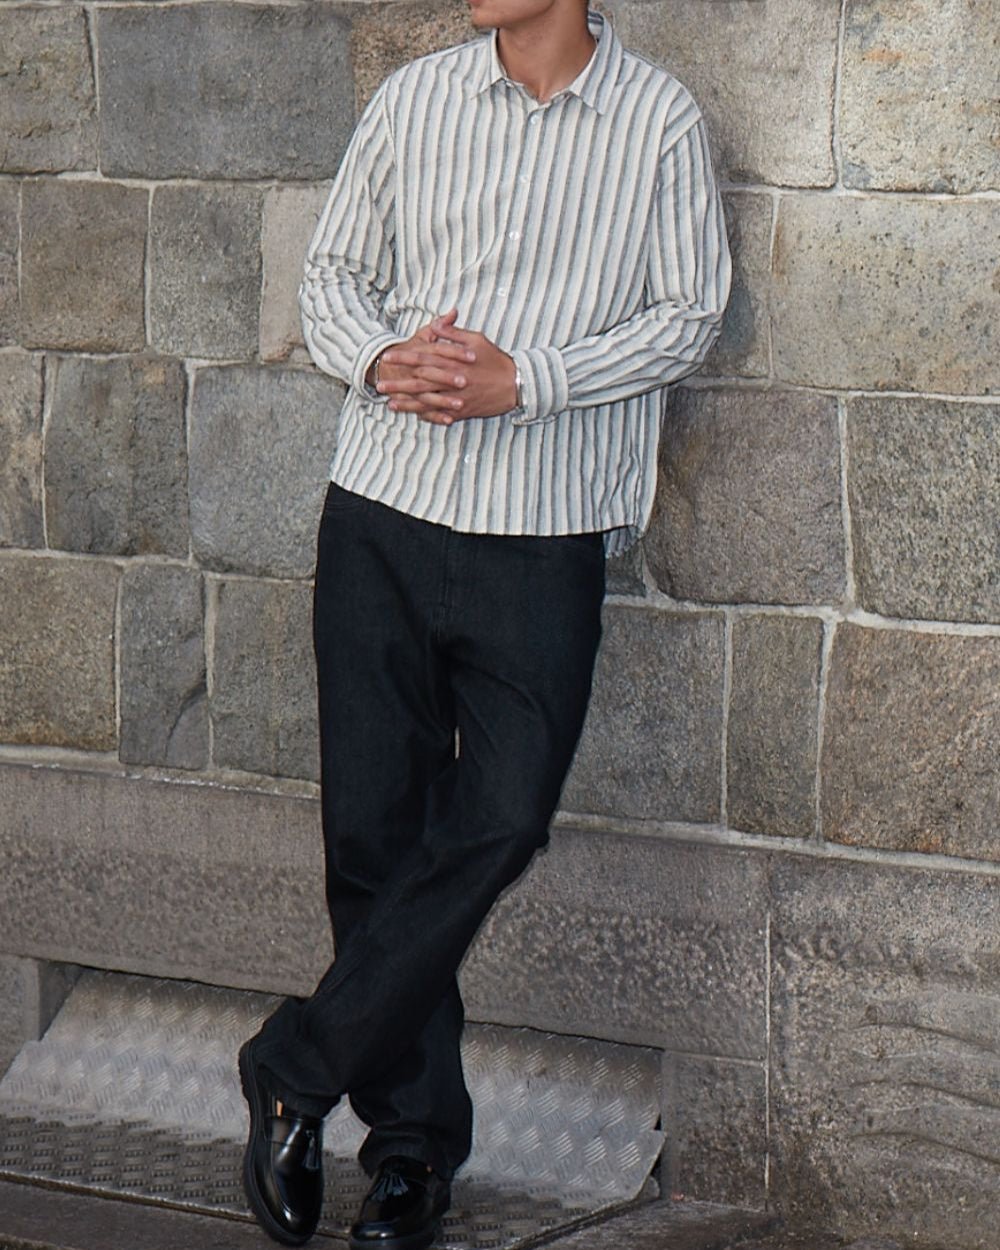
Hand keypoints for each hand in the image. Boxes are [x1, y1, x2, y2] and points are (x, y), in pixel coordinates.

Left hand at [377, 315, 517, 425]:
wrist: (516, 384)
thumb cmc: (496, 360)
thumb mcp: (476, 339)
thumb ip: (453, 333)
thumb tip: (437, 324)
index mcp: (453, 361)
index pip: (423, 358)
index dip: (404, 358)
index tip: (388, 357)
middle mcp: (453, 381)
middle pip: (420, 383)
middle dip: (399, 384)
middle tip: (380, 385)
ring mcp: (457, 399)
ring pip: (427, 402)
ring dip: (407, 403)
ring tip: (389, 403)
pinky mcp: (463, 411)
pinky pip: (441, 415)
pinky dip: (426, 416)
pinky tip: (413, 415)